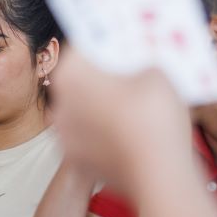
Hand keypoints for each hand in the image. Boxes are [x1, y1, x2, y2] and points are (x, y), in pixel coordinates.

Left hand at [51, 49, 192, 194]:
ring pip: (83, 109)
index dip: (107, 42)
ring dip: (103, 105)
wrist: (157, 173)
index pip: (85, 46)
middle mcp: (59, 102)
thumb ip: (142, 59)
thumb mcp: (157, 72)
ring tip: (134, 104)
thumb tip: (141, 58)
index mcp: (72, 72)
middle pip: (81, 79)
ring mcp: (64, 134)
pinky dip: (104, 132)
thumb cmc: (155, 115)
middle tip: (132, 71)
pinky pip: (89, 136)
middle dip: (104, 75)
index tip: (124, 42)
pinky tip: (129, 131)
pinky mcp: (76, 159)